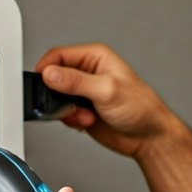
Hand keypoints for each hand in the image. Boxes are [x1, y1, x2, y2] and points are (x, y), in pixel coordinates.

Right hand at [34, 43, 179, 159]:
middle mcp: (88, 72)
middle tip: (69, 104)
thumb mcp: (106, 90)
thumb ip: (75, 82)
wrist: (149, 137)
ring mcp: (84, 92)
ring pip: (56, 98)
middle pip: (54, 77)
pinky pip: (63, 113)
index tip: (42, 84)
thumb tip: (50, 73)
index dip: (47, 68)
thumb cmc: (141, 107)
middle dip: (57, 94)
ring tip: (84, 115)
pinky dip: (71, 120)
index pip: (59, 55)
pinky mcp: (82, 110)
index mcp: (95, 57)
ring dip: (66, 110)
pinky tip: (87, 122)